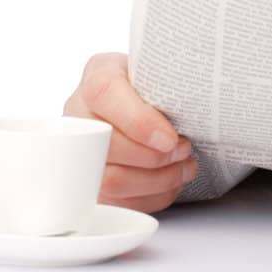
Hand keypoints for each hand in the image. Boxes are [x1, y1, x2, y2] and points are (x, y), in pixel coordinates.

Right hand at [63, 51, 197, 212]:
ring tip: (182, 167)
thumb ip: (167, 81)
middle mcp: (79, 114)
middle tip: (183, 150)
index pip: (105, 94)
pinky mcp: (89, 183)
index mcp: (97, 76)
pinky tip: (171, 182)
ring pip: (110, 181)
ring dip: (156, 180)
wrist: (142, 100)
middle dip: (155, 157)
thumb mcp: (159, 70)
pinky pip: (117, 202)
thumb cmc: (153, 84)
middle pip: (108, 147)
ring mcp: (78, 152)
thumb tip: (193, 100)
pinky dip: (152, 196)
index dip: (139, 121)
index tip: (170, 138)